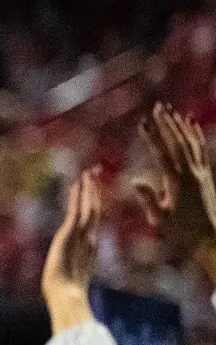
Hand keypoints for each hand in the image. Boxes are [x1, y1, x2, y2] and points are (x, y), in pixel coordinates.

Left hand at [43, 166, 103, 302]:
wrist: (66, 296)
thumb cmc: (66, 294)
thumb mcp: (71, 278)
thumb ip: (75, 273)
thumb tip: (72, 281)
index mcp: (89, 247)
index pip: (92, 221)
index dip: (94, 205)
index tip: (93, 192)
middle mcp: (88, 239)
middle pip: (94, 210)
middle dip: (94, 192)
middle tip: (94, 174)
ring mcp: (81, 236)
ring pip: (88, 207)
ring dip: (88, 190)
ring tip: (88, 173)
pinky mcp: (70, 234)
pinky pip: (75, 211)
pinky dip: (77, 197)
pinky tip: (78, 184)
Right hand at [135, 103, 215, 263]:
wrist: (210, 238)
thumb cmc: (181, 232)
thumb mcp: (160, 219)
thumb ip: (149, 198)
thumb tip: (135, 180)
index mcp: (177, 183)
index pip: (163, 154)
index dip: (153, 137)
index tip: (143, 122)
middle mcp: (192, 173)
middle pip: (179, 142)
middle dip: (168, 124)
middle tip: (158, 107)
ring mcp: (201, 172)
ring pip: (192, 143)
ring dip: (181, 125)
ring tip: (171, 111)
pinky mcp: (206, 174)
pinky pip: (201, 149)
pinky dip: (195, 134)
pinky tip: (190, 124)